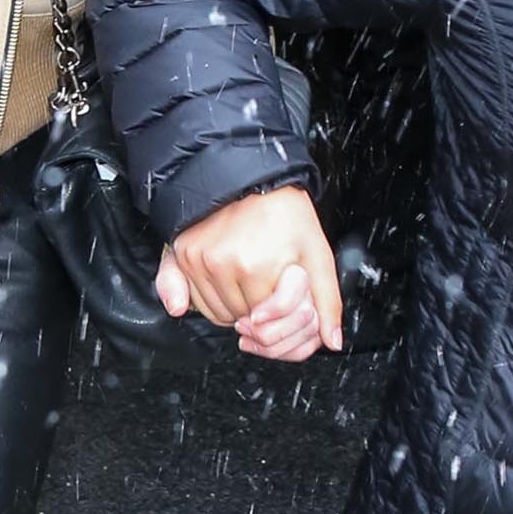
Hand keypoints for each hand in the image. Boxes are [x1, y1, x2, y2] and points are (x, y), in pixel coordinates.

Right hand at [156, 184, 342, 361]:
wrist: (247, 173)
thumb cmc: (284, 211)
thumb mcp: (316, 251)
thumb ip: (327, 300)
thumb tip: (332, 340)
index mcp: (259, 264)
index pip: (268, 324)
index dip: (282, 316)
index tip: (284, 294)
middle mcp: (224, 263)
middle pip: (243, 322)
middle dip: (260, 313)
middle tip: (268, 284)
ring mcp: (199, 259)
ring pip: (218, 316)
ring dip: (236, 308)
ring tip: (250, 277)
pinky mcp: (181, 255)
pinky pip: (194, 303)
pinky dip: (212, 300)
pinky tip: (226, 281)